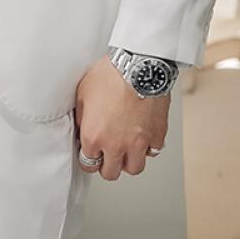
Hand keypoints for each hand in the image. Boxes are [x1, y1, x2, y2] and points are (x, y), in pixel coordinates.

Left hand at [74, 54, 169, 179]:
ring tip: (125, 148)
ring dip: (128, 160)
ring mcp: (138, 143)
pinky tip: (142, 135)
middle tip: (107, 153)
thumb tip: (84, 129)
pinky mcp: (157, 135)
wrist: (139, 65)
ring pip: (134, 168)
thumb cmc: (111, 74)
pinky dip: (147, 147)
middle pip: (110, 173)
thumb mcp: (83, 93)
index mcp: (94, 136)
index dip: (89, 158)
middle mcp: (116, 145)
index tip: (92, 152)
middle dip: (107, 164)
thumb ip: (83, 118)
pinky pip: (152, 151)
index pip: (88, 164)